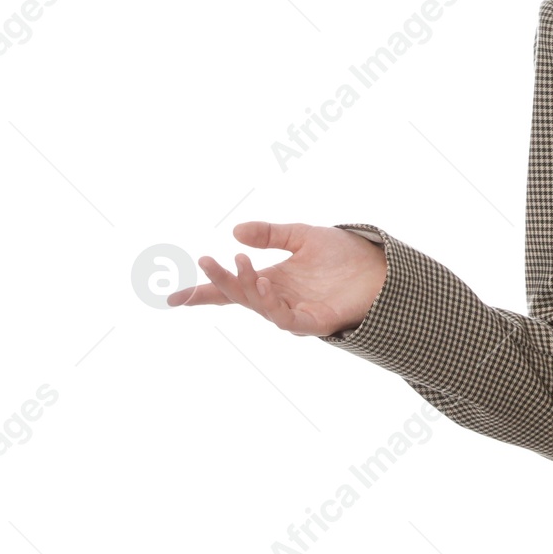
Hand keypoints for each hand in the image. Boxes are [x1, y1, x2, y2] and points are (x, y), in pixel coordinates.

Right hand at [165, 221, 387, 336]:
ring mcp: (294, 312)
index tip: (171, 299)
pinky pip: (286, 317)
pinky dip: (271, 303)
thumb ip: (270, 234)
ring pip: (259, 305)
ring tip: (241, 262)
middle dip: (220, 280)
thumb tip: (235, 231)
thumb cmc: (344, 255)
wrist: (381, 266)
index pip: (230, 290)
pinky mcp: (314, 322)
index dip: (202, 294)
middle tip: (207, 260)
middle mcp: (278, 299)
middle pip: (239, 295)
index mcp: (271, 281)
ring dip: (246, 285)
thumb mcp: (302, 235)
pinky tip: (265, 282)